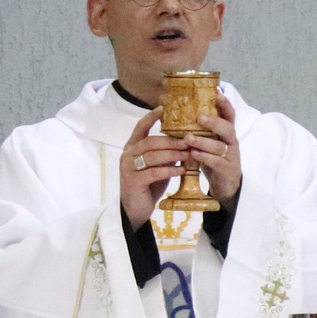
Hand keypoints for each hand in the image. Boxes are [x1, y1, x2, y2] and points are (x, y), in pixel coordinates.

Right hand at [119, 109, 193, 227]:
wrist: (135, 209)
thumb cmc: (147, 185)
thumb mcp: (157, 166)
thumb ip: (165, 154)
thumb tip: (184, 141)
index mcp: (132, 148)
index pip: (140, 127)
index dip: (151, 117)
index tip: (163, 108)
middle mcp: (128, 155)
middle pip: (151, 142)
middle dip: (171, 140)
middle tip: (189, 140)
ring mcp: (128, 168)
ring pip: (153, 156)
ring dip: (173, 154)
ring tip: (189, 154)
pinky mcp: (133, 181)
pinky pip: (154, 172)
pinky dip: (170, 170)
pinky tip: (182, 170)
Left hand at [174, 90, 242, 205]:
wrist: (225, 186)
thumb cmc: (213, 160)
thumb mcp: (209, 143)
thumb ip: (201, 131)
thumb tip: (181, 113)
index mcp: (226, 133)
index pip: (229, 115)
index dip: (224, 104)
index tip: (216, 92)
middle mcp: (231, 142)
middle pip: (227, 128)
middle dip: (213, 121)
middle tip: (198, 117)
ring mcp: (231, 156)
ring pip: (219, 146)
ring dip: (203, 141)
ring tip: (187, 138)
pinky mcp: (227, 170)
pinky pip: (217, 162)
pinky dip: (205, 157)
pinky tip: (193, 154)